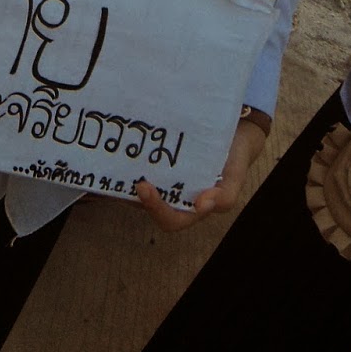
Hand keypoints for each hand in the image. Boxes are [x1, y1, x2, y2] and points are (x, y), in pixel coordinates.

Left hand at [135, 115, 266, 232]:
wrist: (236, 131)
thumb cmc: (234, 158)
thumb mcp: (236, 178)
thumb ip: (224, 197)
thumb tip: (202, 205)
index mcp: (191, 208)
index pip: (170, 220)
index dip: (156, 209)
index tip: (144, 187)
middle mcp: (173, 196)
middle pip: (146, 205)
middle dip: (131, 193)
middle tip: (123, 172)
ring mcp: (163, 179)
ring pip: (137, 187)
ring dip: (124, 178)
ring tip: (115, 159)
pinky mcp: (157, 162)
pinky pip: (140, 166)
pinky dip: (129, 160)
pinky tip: (125, 144)